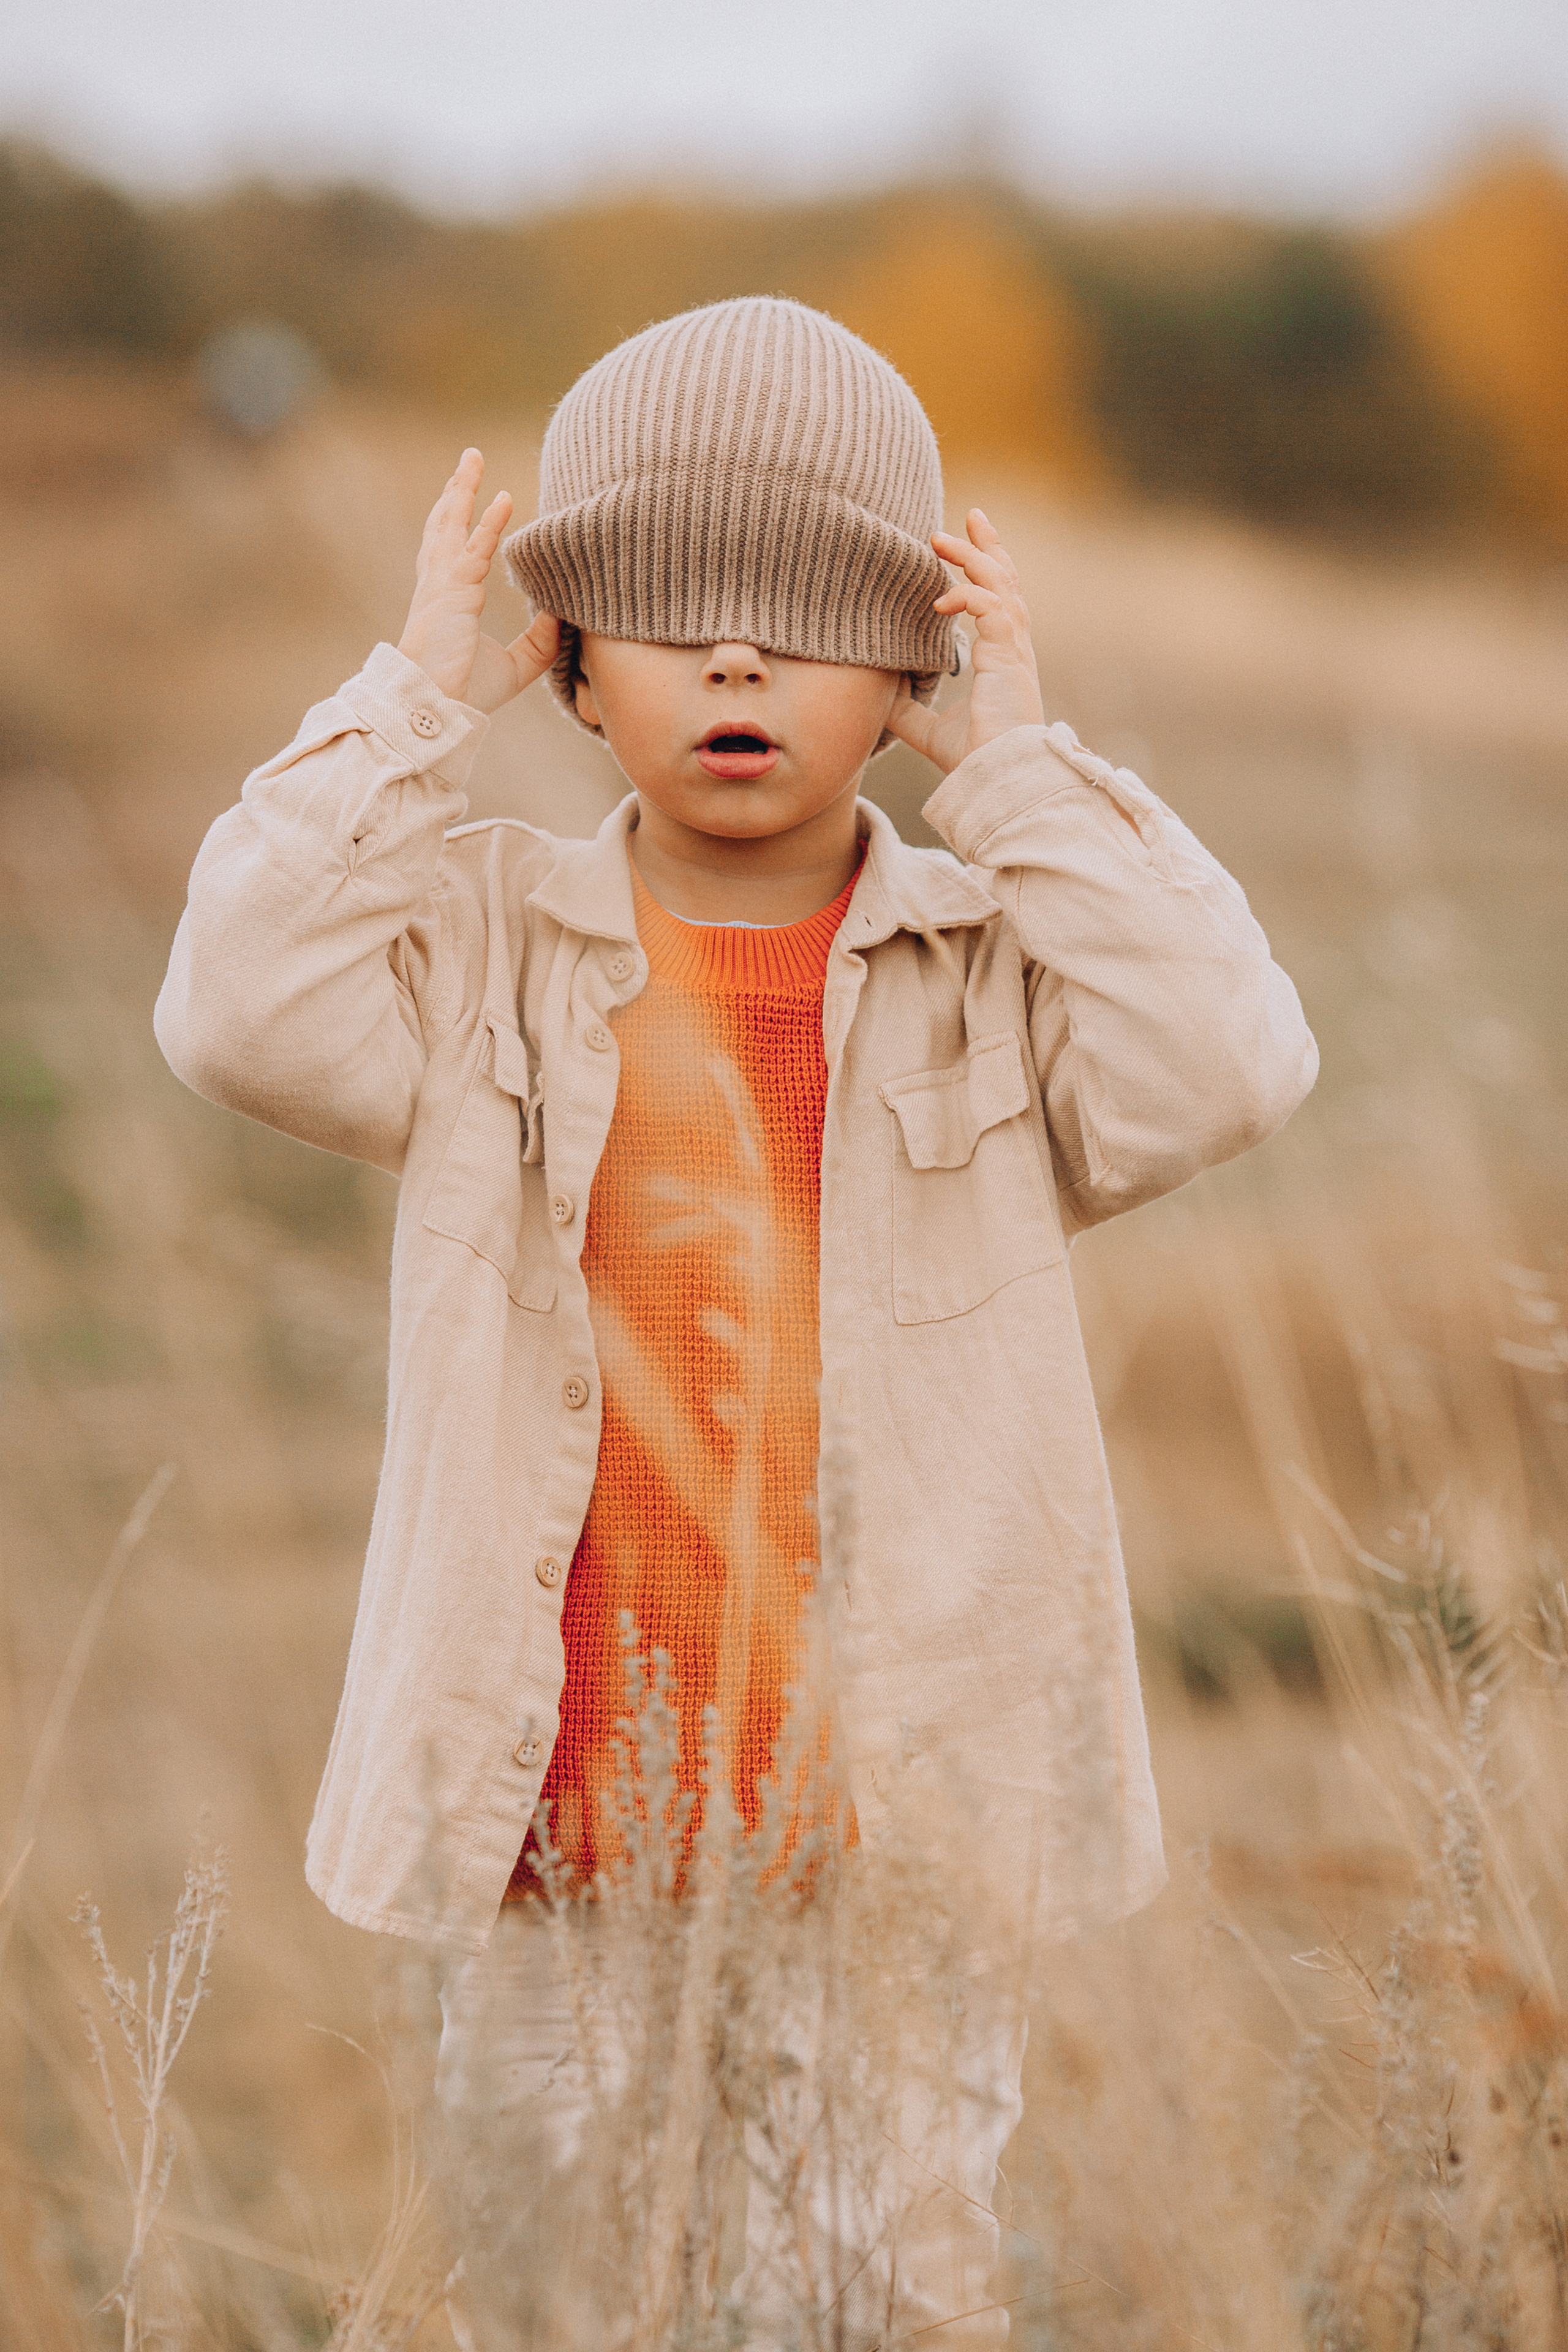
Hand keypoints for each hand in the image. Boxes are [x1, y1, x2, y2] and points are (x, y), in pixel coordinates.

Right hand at [397, 448, 560, 714]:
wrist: (439, 709)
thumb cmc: (466, 693)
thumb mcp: (516, 666)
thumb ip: (538, 642)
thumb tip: (561, 613)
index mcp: (450, 598)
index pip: (457, 548)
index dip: (467, 520)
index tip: (485, 496)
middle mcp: (441, 585)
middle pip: (446, 524)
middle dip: (457, 490)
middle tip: (469, 459)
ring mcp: (442, 586)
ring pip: (452, 525)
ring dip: (463, 489)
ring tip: (473, 458)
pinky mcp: (452, 593)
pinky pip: (474, 550)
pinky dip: (490, 524)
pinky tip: (505, 500)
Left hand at [887, 508, 1043, 774]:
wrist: (998, 781)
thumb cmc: (974, 760)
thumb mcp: (928, 731)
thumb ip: (907, 710)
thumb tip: (878, 696)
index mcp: (1001, 657)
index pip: (997, 599)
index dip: (983, 568)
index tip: (961, 542)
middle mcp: (1012, 648)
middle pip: (1006, 579)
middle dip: (988, 545)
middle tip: (969, 515)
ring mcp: (1014, 651)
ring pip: (1001, 585)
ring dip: (973, 558)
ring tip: (941, 539)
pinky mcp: (1008, 658)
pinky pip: (992, 610)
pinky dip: (967, 597)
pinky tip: (940, 600)